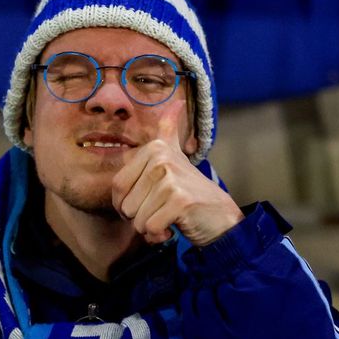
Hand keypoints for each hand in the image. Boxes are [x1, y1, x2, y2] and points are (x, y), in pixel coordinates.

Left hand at [112, 114, 242, 245]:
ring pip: (137, 218)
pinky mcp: (179, 200)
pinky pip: (150, 227)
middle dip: (139, 219)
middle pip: (126, 205)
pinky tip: (173, 228)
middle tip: (162, 212)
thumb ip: (170, 130)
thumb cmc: (192, 192)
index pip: (117, 186)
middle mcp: (161, 159)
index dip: (126, 205)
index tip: (147, 204)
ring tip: (169, 219)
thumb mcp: (178, 156)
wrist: (222, 217)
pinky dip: (159, 235)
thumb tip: (175, 103)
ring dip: (150, 228)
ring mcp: (171, 179)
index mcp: (154, 148)